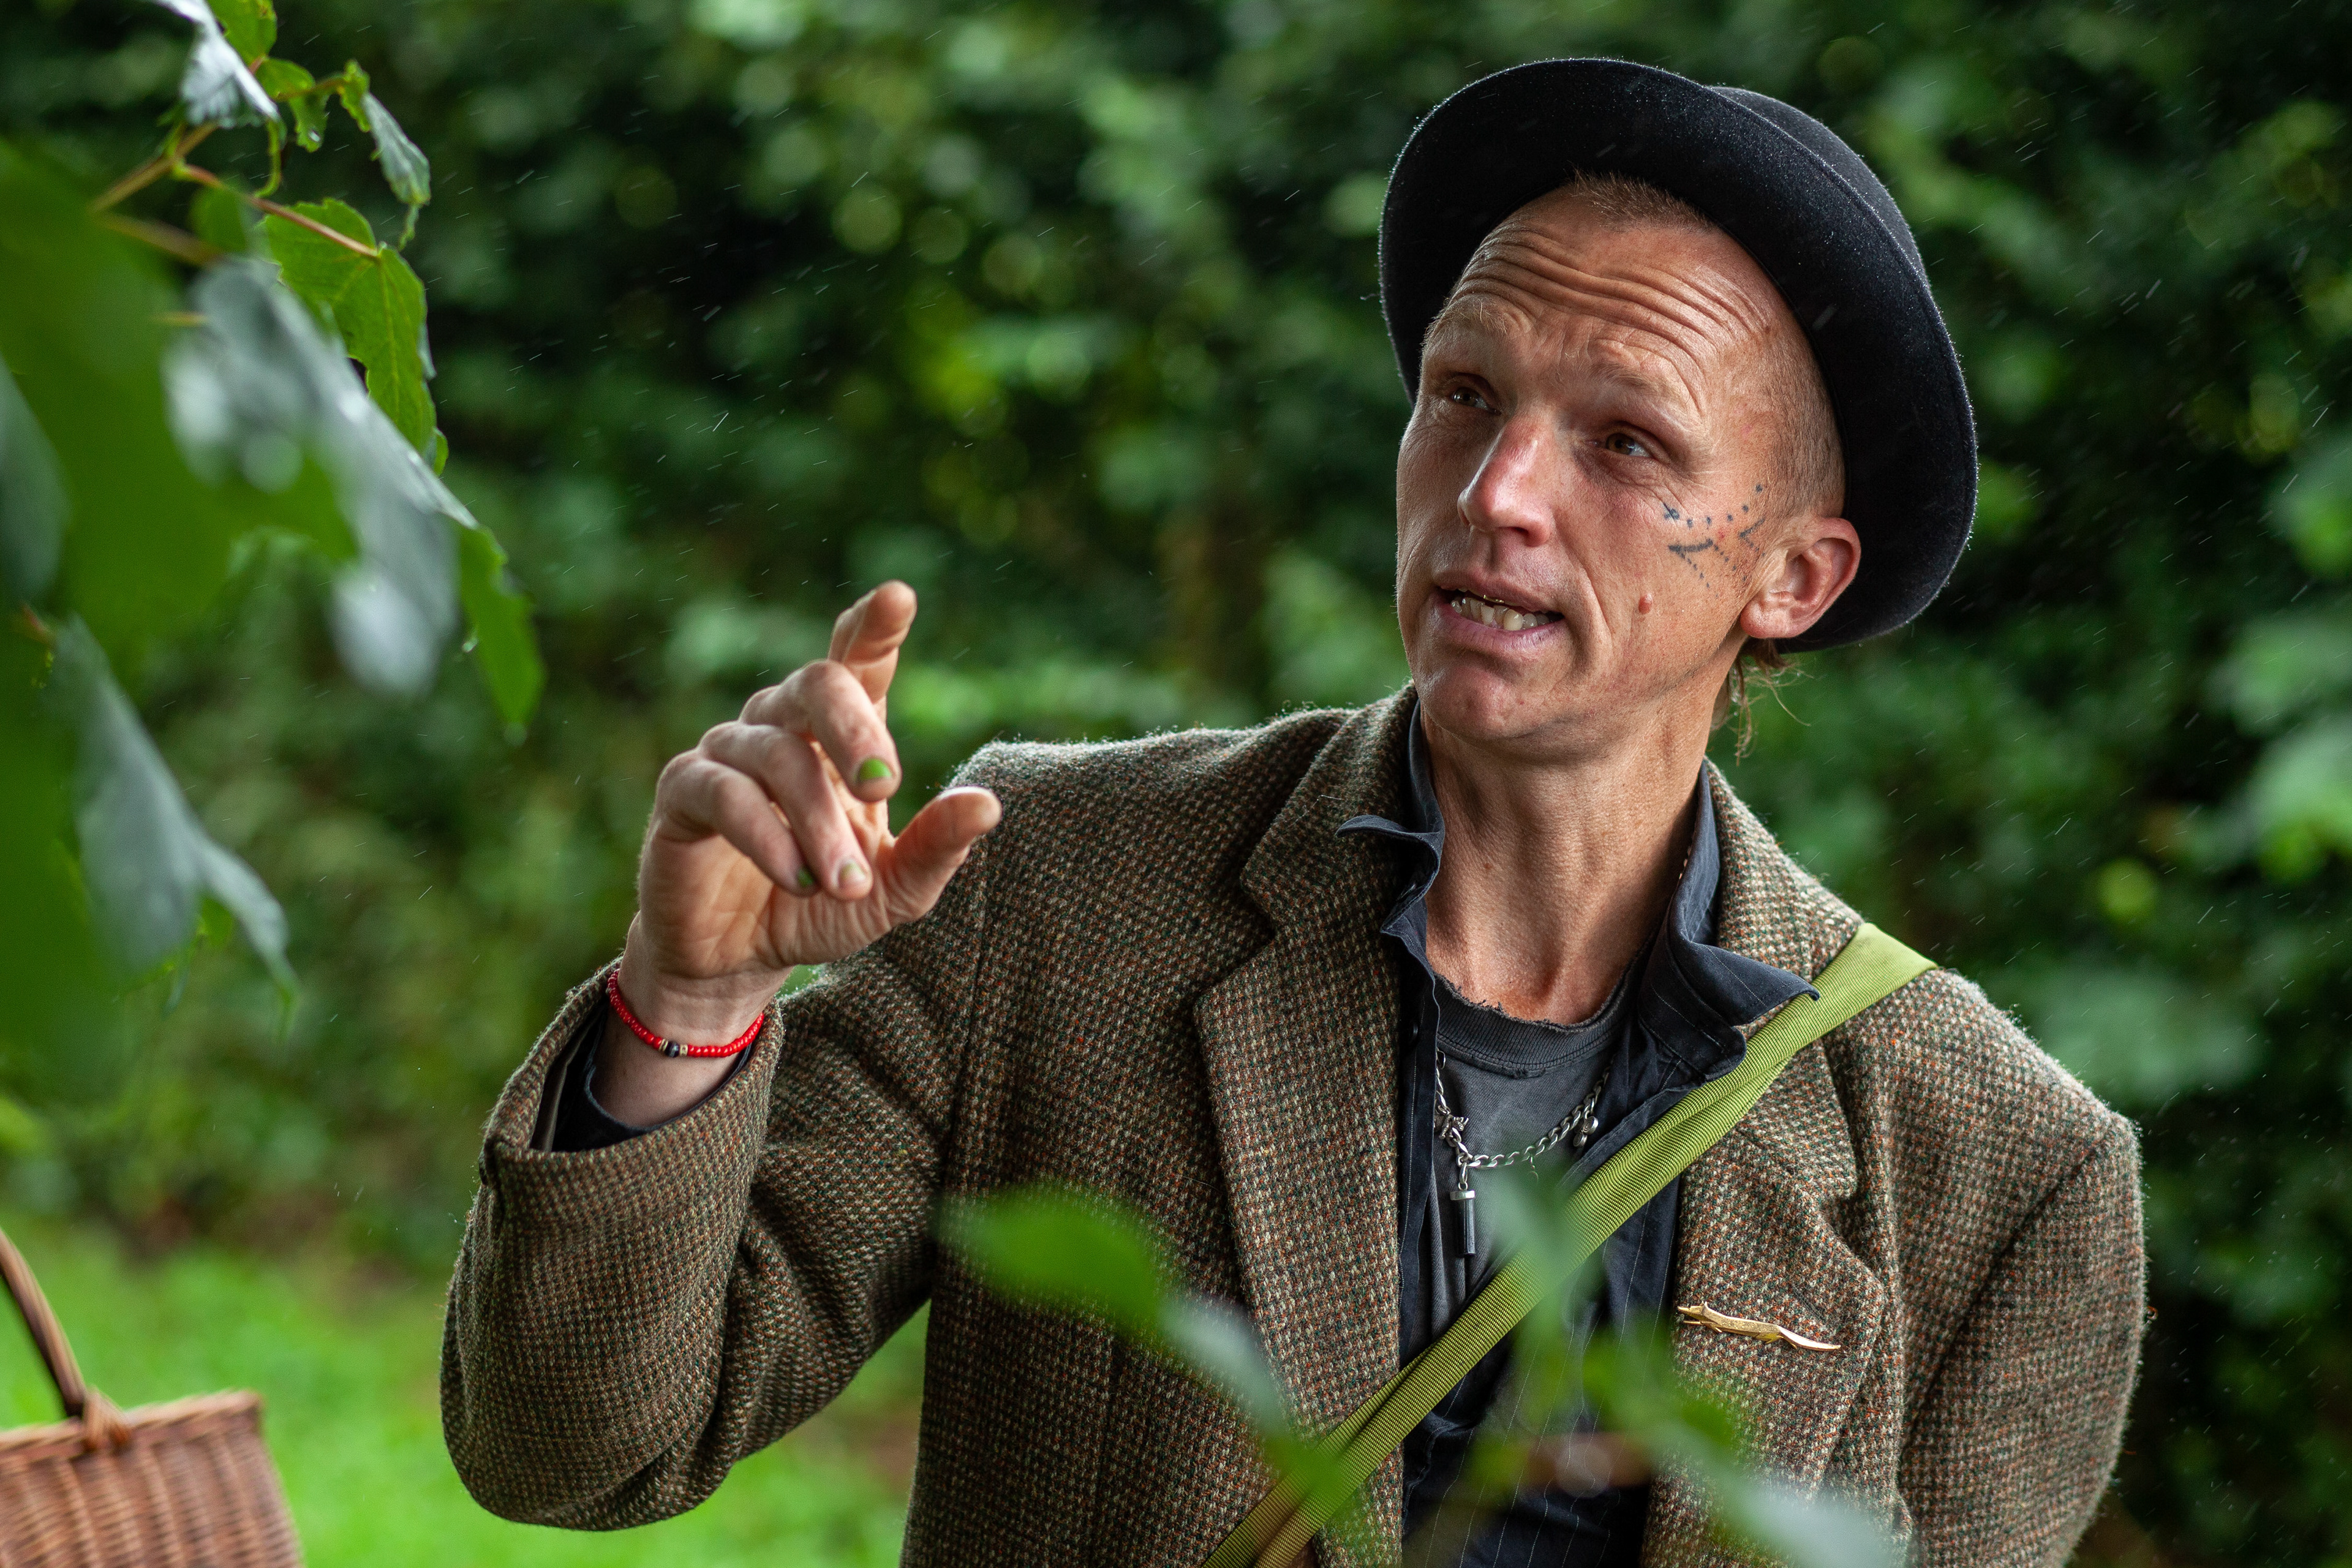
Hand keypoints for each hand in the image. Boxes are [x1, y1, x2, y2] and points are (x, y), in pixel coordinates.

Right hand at [595, 582, 1000, 1122]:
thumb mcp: (892, 890)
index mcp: (842, 733)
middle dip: (857, 731)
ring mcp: (729, 750)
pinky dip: (767, 836)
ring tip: (844, 885)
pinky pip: (725, 792)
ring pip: (778, 752)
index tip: (897, 597)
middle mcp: (784, 724)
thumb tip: (989, 805)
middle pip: (819, 683)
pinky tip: (795, 878)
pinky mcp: (683, 790)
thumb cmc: (822, 907)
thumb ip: (937, 848)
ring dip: (818, 823)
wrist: (740, 959)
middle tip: (888, 785)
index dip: (874, 626)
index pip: (858, 660)